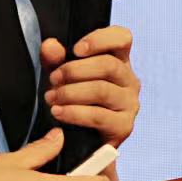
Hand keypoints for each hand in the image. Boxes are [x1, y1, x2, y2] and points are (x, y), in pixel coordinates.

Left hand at [40, 25, 139, 148]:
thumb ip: (55, 59)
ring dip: (71, 92)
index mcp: (119, 61)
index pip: (123, 38)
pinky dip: (74, 113)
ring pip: (102, 90)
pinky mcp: (124, 126)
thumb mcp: (62, 76)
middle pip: (108, 65)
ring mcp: (130, 104)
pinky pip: (98, 116)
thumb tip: (51, 46)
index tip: (75, 49)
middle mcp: (129, 80)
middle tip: (54, 79)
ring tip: (52, 97)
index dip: (101, 39)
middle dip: (75, 70)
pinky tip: (58, 112)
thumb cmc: (74, 102)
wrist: (79, 142)